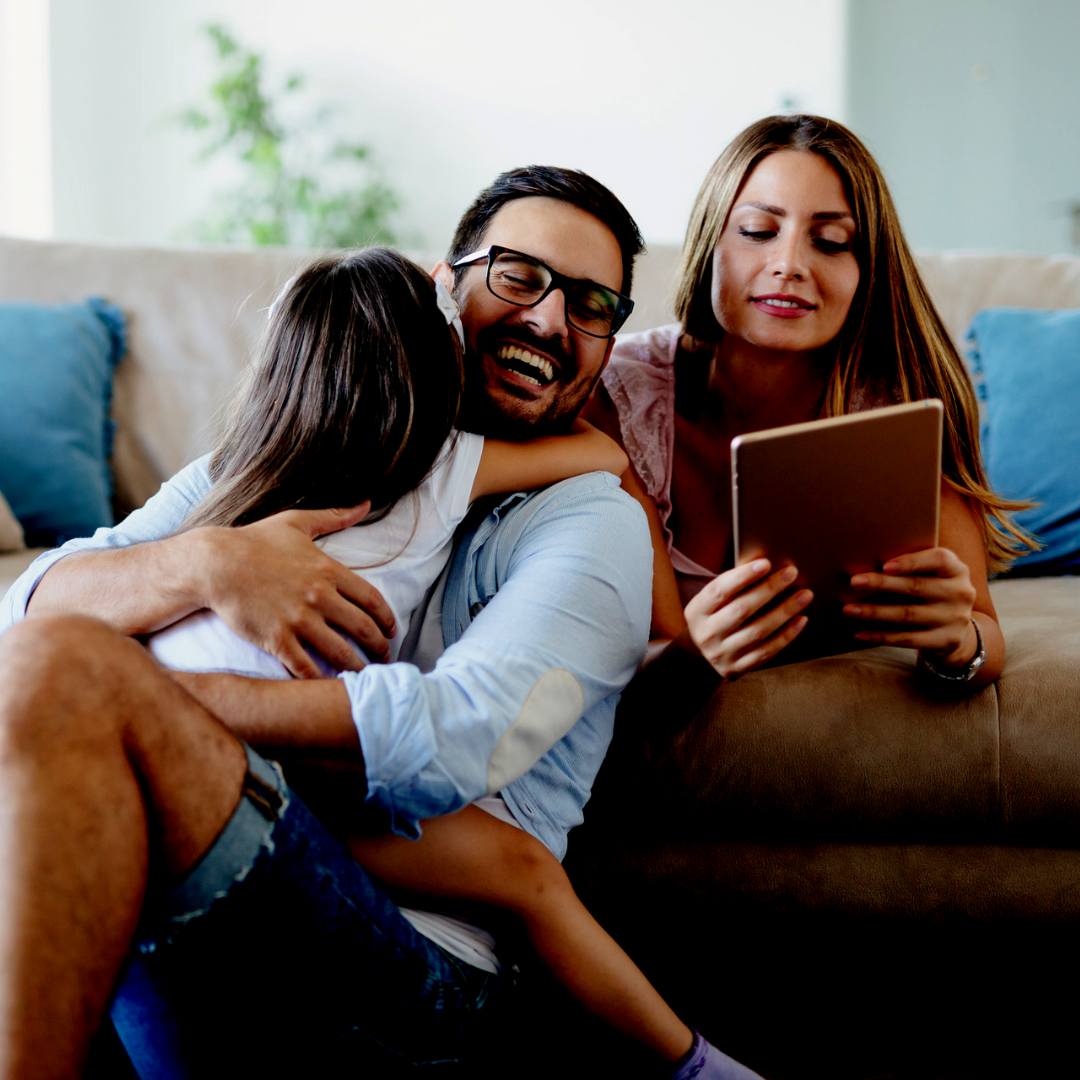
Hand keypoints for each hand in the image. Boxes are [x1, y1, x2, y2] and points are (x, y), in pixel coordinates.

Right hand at [192, 503, 395, 678]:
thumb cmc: (254, 541)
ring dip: (356, 667)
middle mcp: (319, 597)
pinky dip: (320, 679)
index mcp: (329, 571)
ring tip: (363, 675)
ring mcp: (298, 620)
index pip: (373, 600)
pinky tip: (328, 684)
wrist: (214, 564)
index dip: (387, 620)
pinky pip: (306, 667)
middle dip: (379, 646)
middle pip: (363, 629)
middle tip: (384, 657)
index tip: (392, 631)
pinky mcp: (277, 640)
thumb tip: (365, 503)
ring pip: (340, 652)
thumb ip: (335, 515)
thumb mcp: (297, 523)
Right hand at [684, 559, 812, 677]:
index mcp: (696, 612)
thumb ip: (732, 587)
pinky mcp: (737, 669)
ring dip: (784, 611)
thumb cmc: (715, 617)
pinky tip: (801, 620)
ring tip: (804, 595)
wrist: (700, 657)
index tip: (766, 563)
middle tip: (791, 573)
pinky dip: (786, 635)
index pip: (719, 590)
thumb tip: (765, 565)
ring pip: (758, 631)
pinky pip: (766, 652)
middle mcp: (706, 634)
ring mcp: (721, 654)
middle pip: (741, 610)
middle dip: (769, 589)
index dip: (742, 576)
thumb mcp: (712, 602)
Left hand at [843, 546, 977, 665]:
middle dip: (882, 584)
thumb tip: (864, 562)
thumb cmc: (931, 592)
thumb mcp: (932, 576)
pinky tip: (859, 633)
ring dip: (874, 612)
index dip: (911, 562)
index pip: (938, 559)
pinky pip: (908, 639)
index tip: (884, 565)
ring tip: (848, 609)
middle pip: (917, 586)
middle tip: (853, 581)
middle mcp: (961, 593)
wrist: (956, 629)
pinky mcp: (946, 641)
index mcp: (957, 570)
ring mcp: (956, 619)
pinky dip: (880, 636)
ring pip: (908, 614)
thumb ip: (911, 567)